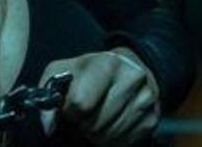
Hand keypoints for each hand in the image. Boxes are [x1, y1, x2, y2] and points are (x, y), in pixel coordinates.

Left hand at [38, 47, 159, 145]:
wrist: (128, 67)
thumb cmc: (89, 72)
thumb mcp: (63, 72)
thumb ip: (49, 95)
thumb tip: (48, 127)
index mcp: (108, 63)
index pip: (80, 103)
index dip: (71, 110)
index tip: (73, 105)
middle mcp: (132, 78)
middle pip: (95, 124)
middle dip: (84, 123)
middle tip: (86, 113)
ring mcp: (146, 99)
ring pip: (109, 136)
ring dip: (97, 133)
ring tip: (98, 118)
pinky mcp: (153, 118)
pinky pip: (124, 143)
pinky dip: (112, 139)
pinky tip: (111, 124)